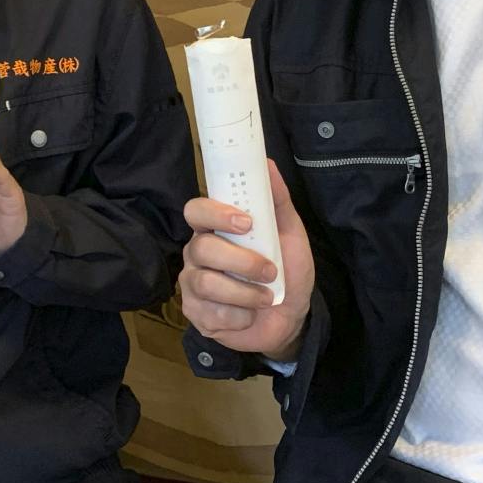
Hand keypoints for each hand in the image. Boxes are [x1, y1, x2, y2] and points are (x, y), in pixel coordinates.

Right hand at [180, 161, 314, 360]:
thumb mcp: (290, 234)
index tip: (245, 223)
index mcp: (215, 228)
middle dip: (241, 262)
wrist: (290, 319)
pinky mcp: (196, 313)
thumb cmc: (286, 271)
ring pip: (206, 283)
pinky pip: (211, 313)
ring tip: (266, 297)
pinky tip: (250, 314)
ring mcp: (193, 284)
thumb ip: (277, 200)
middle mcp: (198, 253)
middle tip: (269, 271)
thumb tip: (267, 163)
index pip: (196, 210)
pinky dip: (240, 316)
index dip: (215, 214)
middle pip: (201, 248)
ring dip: (245, 293)